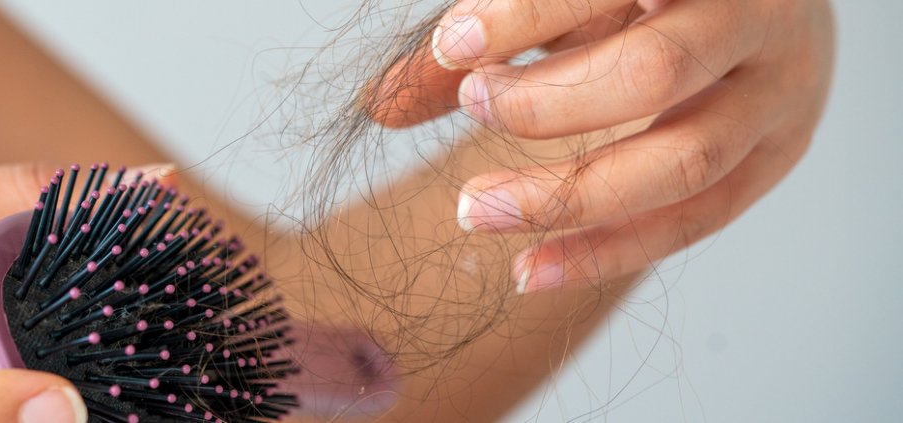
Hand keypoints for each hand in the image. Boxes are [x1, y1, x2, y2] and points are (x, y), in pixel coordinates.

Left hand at [372, 0, 833, 292]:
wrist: (767, 1)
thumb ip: (485, 36)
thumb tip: (377, 108)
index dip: (526, 17)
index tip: (452, 46)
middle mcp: (755, 19)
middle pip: (658, 72)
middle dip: (549, 104)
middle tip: (472, 106)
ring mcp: (780, 95)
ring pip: (683, 162)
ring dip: (569, 196)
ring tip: (476, 208)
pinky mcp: (775, 160)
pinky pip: (692, 224)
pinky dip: (605, 254)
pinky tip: (527, 272)